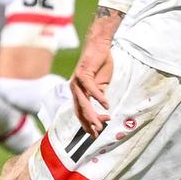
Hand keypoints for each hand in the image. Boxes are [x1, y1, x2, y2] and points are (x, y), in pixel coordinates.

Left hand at [69, 10, 120, 136]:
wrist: (99, 45)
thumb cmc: (100, 65)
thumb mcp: (101, 85)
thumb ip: (100, 97)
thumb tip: (103, 110)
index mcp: (78, 92)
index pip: (80, 112)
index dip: (87, 124)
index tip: (97, 133)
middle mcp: (74, 88)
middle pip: (80, 111)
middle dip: (88, 124)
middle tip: (97, 133)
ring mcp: (77, 82)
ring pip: (83, 103)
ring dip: (92, 115)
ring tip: (100, 125)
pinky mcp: (83, 74)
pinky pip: (90, 89)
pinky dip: (98, 98)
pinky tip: (106, 105)